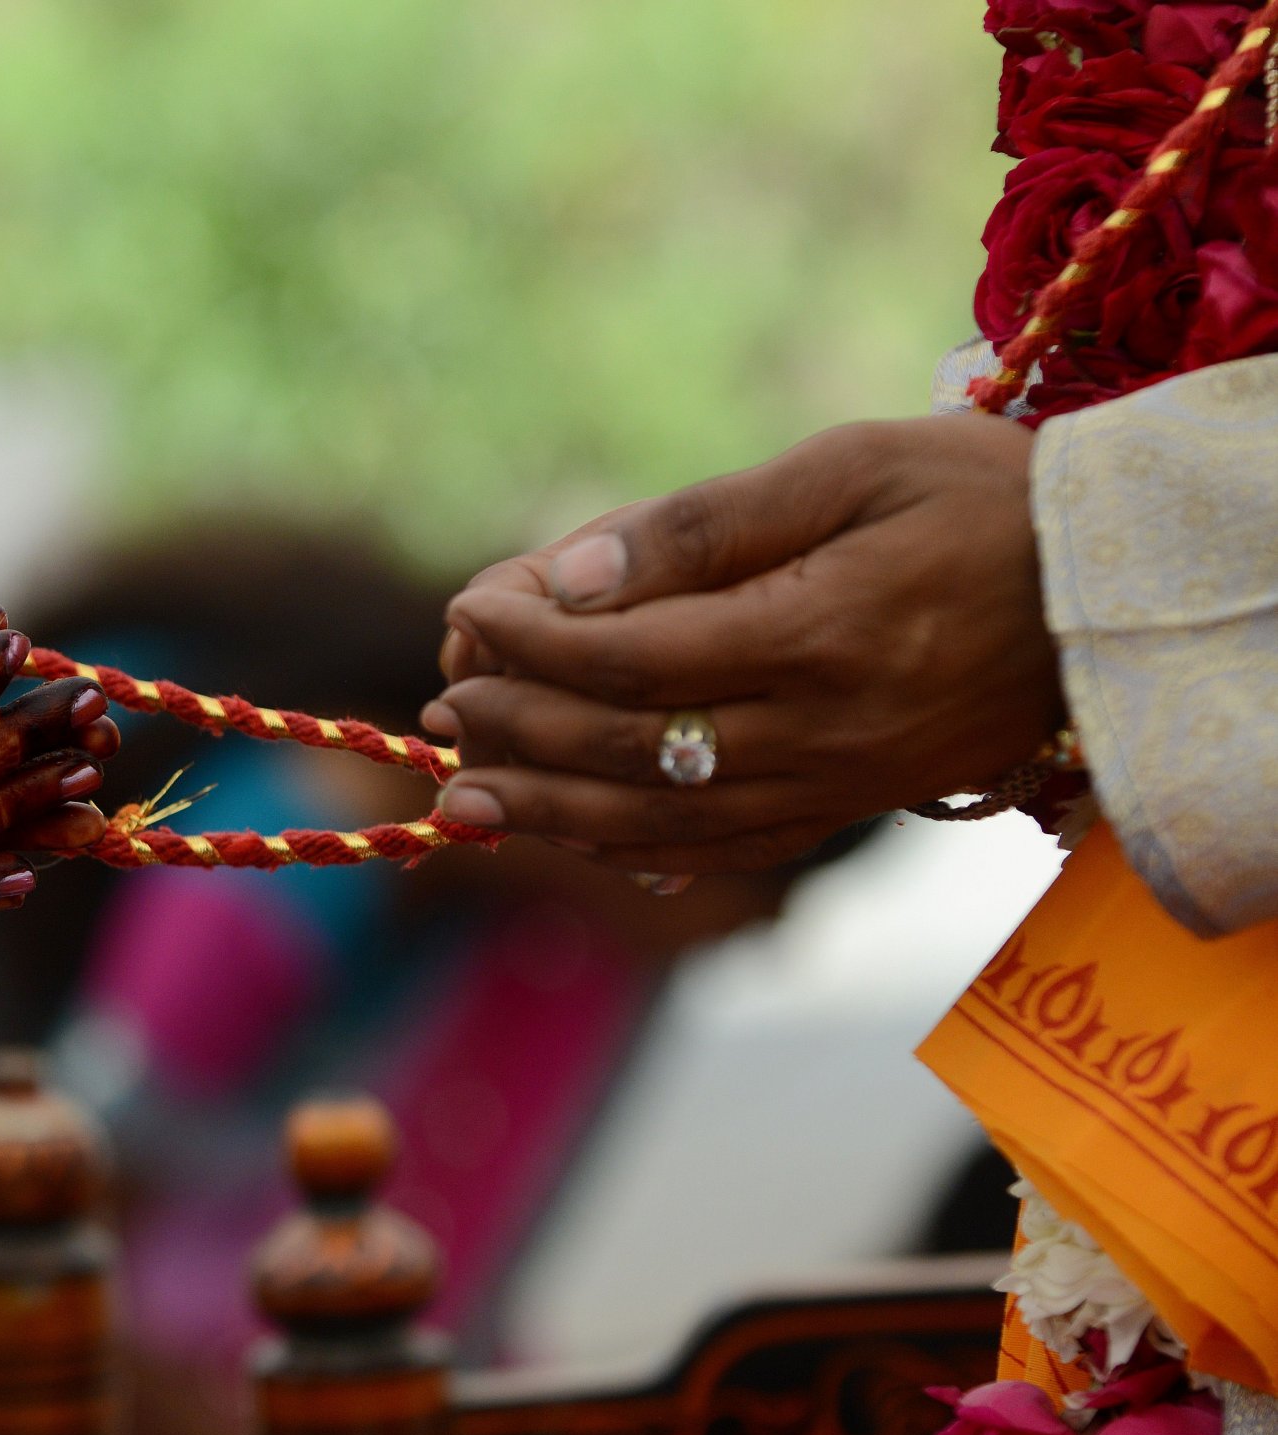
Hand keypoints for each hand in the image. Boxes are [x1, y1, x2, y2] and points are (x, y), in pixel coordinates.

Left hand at [420, 415, 1065, 872]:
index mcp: (820, 632)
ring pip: (661, 819)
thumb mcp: (846, 466)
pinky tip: (564, 831)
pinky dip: (628, 844)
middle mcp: (824, 730)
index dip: (533, 640)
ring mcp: (838, 784)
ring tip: (460, 791)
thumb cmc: (977, 497)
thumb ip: (699, 526)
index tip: (469, 608)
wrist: (1111, 588)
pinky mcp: (850, 808)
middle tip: (445, 698)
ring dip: (548, 808)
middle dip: (520, 726)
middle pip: (629, 749)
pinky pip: (720, 846)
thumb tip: (567, 578)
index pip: (632, 656)